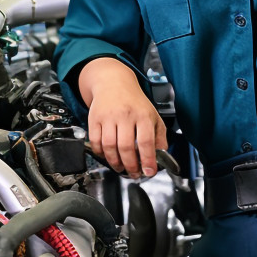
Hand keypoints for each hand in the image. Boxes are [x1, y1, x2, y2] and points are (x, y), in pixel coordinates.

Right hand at [79, 58, 166, 178]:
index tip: (149, 172)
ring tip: (120, 167)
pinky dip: (100, 153)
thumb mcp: (153, 115)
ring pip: (109, 147)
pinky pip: (96, 141)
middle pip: (126, 147)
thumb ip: (159, 136)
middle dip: (130, 166)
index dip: (148, 160)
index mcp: (143, 115)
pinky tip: (107, 156)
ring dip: (115, 162)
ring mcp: (108, 117)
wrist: (113, 82)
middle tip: (134, 173)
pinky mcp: (95, 119)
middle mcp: (125, 115)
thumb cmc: (134, 101)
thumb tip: (161, 155)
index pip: (146, 142)